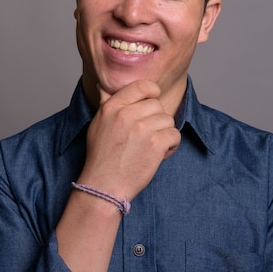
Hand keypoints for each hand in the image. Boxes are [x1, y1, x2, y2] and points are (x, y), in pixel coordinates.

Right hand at [78, 80, 180, 200]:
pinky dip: (171, 146)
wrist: (103, 185)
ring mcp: (141, 128)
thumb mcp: (97, 124)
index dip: (152, 93)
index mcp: (112, 106)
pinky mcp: (155, 144)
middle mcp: (127, 114)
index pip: (142, 85)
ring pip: (168, 120)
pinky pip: (175, 135)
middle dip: (156, 119)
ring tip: (152, 146)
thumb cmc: (101, 157)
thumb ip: (106, 104)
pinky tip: (159, 154)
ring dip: (164, 133)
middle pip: (157, 105)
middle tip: (147, 135)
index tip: (151, 104)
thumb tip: (103, 86)